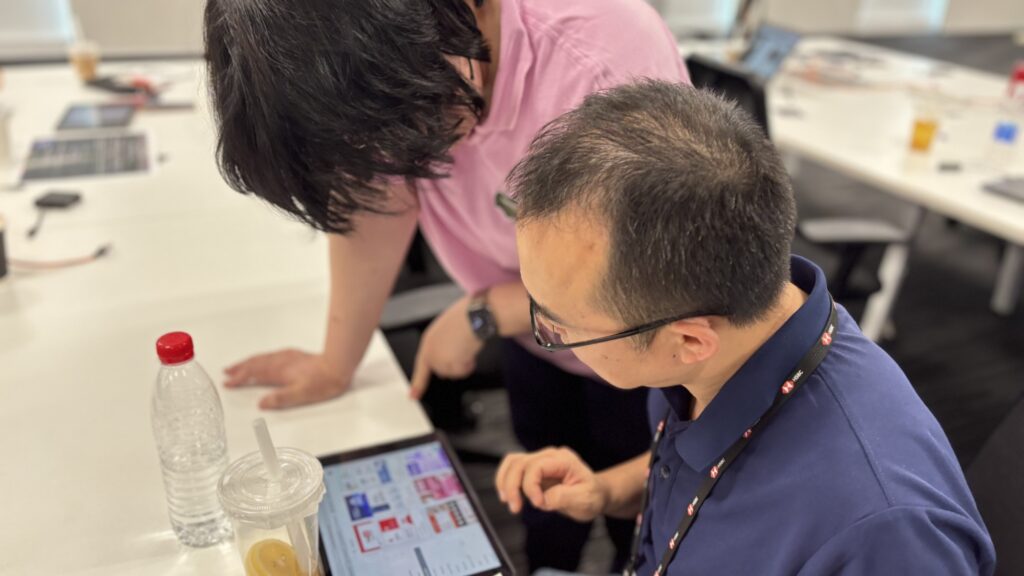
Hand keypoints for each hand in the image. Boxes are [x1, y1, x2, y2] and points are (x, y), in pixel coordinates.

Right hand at [224, 349, 349, 409]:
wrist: (339, 365)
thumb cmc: (323, 382)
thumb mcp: (301, 395)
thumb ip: (280, 399)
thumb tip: (261, 403)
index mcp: (279, 371)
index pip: (253, 373)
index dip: (239, 378)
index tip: (228, 383)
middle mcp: (281, 361)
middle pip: (255, 363)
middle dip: (240, 368)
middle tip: (227, 373)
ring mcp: (288, 356)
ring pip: (263, 358)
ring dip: (249, 362)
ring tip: (239, 366)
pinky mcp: (295, 355)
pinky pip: (271, 355)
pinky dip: (261, 358)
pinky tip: (264, 361)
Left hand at [409, 296, 484, 398]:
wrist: (473, 316)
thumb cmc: (465, 317)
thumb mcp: (448, 330)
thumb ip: (444, 345)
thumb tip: (451, 356)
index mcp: (428, 341)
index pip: (421, 367)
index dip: (418, 384)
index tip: (413, 396)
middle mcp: (431, 352)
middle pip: (443, 371)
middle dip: (455, 364)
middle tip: (462, 349)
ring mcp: (439, 360)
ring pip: (454, 373)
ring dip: (464, 364)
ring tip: (467, 346)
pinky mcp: (449, 365)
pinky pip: (463, 372)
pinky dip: (469, 364)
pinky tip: (470, 351)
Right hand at [495, 447, 607, 522]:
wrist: (595, 494)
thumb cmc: (592, 496)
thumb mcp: (585, 500)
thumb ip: (564, 497)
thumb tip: (543, 498)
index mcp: (563, 460)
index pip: (536, 466)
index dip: (531, 486)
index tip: (538, 504)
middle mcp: (550, 456)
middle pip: (520, 463)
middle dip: (513, 486)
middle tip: (515, 508)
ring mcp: (540, 460)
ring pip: (512, 462)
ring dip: (505, 482)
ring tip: (508, 502)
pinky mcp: (533, 468)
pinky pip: (513, 468)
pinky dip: (505, 480)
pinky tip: (508, 496)